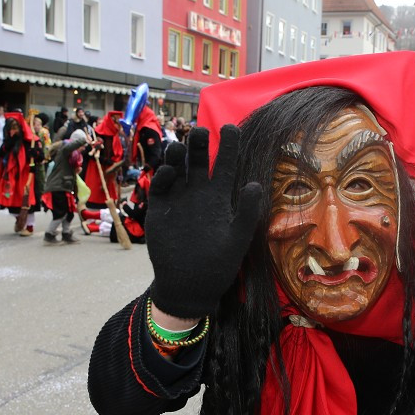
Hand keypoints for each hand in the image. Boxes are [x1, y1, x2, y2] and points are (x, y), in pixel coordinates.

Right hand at [146, 126, 262, 318]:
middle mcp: (198, 194)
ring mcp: (177, 200)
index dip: (229, 146)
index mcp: (219, 198)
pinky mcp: (159, 210)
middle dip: (199, 144)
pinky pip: (159, 187)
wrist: (189, 287)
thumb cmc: (218, 265)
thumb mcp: (237, 239)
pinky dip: (163, 177)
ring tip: (180, 146)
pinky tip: (169, 172)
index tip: (231, 127)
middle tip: (201, 131)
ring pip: (177, 169)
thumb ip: (245, 212)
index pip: (226, 165)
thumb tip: (255, 184)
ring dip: (177, 155)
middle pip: (198, 161)